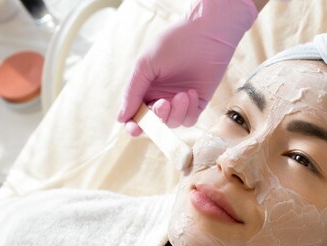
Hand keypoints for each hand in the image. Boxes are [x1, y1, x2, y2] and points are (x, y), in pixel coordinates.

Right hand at [117, 0, 257, 134]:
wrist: (206, 36)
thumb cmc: (172, 44)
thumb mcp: (145, 66)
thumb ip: (133, 92)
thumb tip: (120, 118)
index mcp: (145, 88)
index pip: (136, 114)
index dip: (133, 125)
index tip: (135, 128)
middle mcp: (161, 97)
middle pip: (154, 124)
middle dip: (157, 118)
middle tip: (162, 104)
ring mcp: (179, 102)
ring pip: (172, 123)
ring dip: (175, 112)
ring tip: (182, 94)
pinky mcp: (197, 104)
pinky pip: (189, 120)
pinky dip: (189, 111)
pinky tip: (192, 92)